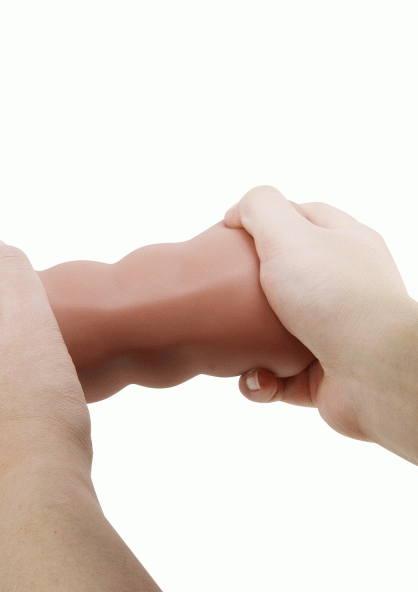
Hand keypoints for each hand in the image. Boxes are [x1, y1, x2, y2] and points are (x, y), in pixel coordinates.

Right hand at [224, 186, 411, 443]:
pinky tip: (258, 377)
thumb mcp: (288, 234)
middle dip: (247, 288)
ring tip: (234, 345)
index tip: (228, 234)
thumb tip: (234, 213)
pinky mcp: (321, 374)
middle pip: (283, 276)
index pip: (302, 218)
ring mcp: (333, 331)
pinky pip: (277, 375)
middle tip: (222, 291)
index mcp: (345, 244)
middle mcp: (342, 286)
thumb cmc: (332, 295)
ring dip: (247, 342)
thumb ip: (259, 207)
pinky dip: (261, 379)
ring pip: (273, 331)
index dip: (264, 220)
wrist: (372, 371)